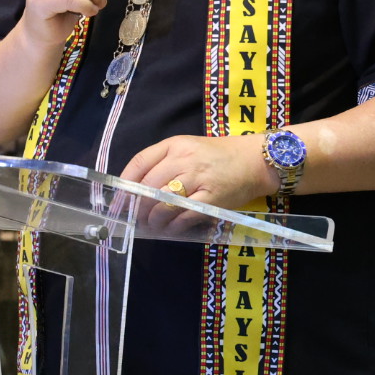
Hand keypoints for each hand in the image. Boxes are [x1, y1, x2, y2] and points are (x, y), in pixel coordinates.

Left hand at [120, 134, 276, 216]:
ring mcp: (198, 179)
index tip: (119, 199)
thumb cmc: (218, 155)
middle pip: (148, 187)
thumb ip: (164, 162)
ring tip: (152, 225)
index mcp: (175, 145)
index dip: (125, 183)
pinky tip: (170, 229)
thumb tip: (136, 189)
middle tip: (134, 218)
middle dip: (137, 207)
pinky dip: (173, 226)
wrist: (254, 160)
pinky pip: (184, 216)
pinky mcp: (212, 199)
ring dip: (153, 219)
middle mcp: (184, 160)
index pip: (140, 162)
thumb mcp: (188, 148)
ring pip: (163, 204)